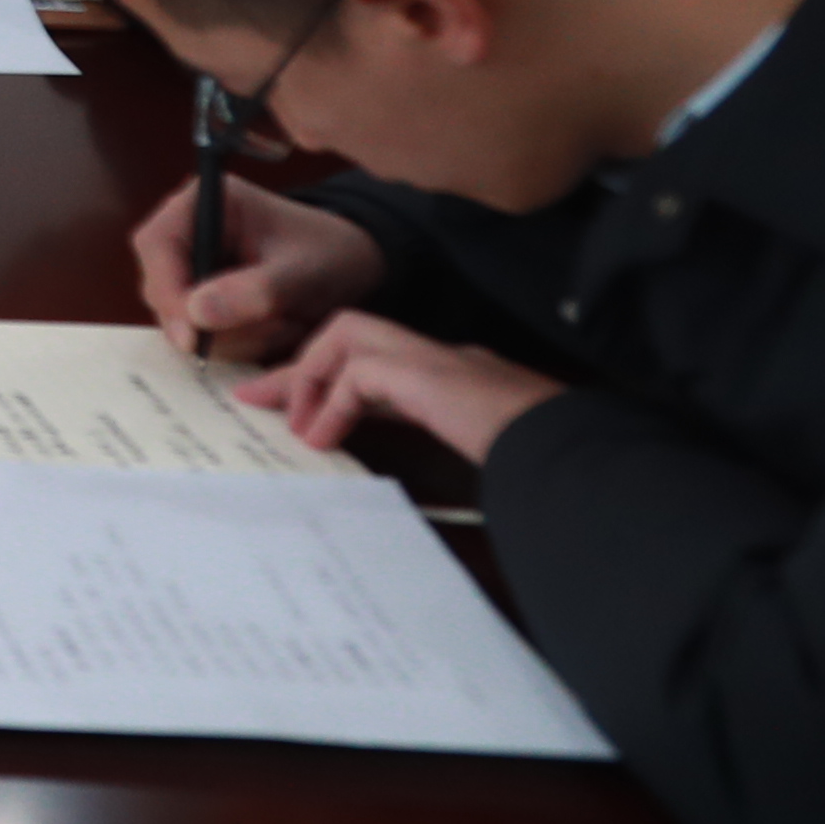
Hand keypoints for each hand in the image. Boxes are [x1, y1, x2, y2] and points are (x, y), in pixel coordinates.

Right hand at [128, 175, 385, 364]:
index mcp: (206, 202)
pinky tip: (272, 331)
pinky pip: (200, 333)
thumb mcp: (301, 273)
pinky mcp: (202, 297)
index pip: (156, 244)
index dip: (167, 289)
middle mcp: (189, 231)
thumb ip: (254, 291)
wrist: (354, 266)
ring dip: (230, 336)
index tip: (193, 332)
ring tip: (283, 325)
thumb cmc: (331, 254)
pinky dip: (237, 343)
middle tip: (266, 329)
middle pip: (161, 286)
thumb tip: (195, 313)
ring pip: (179, 318)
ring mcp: (192, 266)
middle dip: (209, 322)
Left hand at [237, 312, 564, 467]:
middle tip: (258, 397)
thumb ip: (439, 454)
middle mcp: (441, 358)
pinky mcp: (427, 373)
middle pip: (348, 335)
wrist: (566, 450)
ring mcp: (435, 359)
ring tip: (295, 425)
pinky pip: (360, 371)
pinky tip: (326, 436)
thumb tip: (396, 489)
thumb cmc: (532, 460)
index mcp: (451, 376)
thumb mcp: (473, 458)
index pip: (374, 365)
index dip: (330, 383)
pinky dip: (334, 400)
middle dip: (300, 366)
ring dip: (310, 376)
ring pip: (346, 334)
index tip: (298, 415)